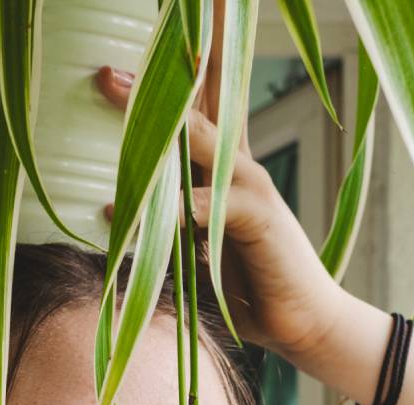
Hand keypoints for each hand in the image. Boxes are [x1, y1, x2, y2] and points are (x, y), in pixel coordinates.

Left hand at [92, 50, 347, 365]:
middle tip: (111, 73)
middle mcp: (238, 166)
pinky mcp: (260, 215)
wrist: (302, 322)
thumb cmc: (248, 286)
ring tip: (120, 95)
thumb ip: (165, 218)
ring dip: (160, 125)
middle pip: (201, 107)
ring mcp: (251, 185)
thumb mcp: (196, 246)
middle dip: (159, 85)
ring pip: (202, 138)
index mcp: (224, 169)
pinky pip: (210, 202)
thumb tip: (114, 206)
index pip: (196, 115)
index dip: (163, 87)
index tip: (116, 73)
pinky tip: (146, 213)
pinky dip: (178, 206)